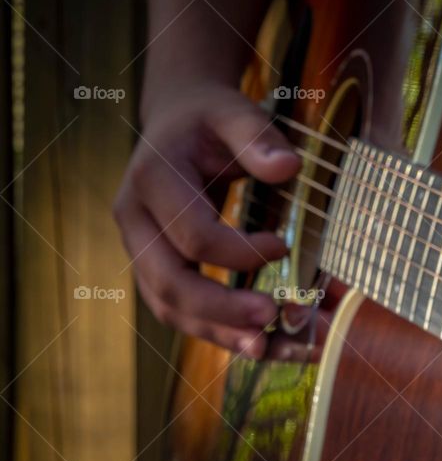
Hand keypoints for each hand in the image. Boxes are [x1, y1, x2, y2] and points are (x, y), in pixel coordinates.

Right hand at [113, 83, 299, 357]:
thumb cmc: (209, 119)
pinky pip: (178, 310)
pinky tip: (256, 345)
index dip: (239, 250)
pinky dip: (215, 332)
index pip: (192, 234)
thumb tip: (289, 166)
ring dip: (216, 333)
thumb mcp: (233, 112)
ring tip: (265, 348)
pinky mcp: (155, 268)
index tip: (284, 245)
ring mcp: (139, 250)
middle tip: (270, 318)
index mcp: (152, 179)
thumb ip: (257, 136)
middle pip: (168, 282)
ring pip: (168, 306)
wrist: (177, 123)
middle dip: (220, 309)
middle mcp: (134, 220)